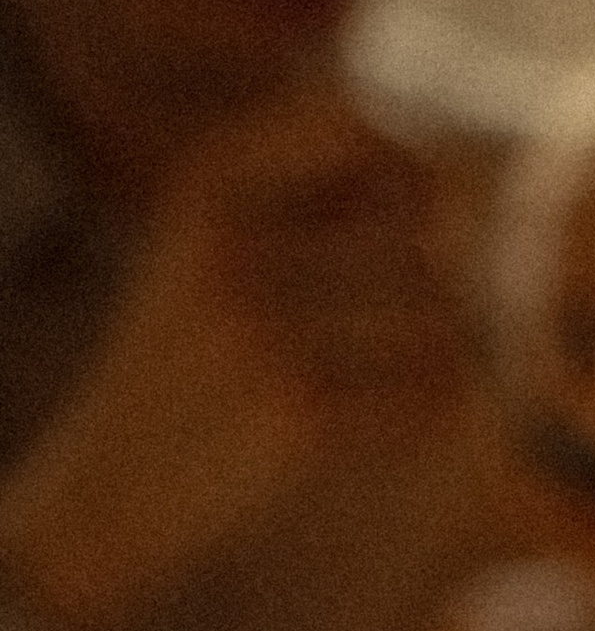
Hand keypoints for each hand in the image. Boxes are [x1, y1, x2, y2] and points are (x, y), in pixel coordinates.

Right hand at [4, 79, 470, 630]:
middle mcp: (233, 241)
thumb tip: (452, 184)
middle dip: (428, 292)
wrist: (107, 497)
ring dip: (436, 359)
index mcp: (208, 186)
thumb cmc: (190, 369)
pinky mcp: (298, 410)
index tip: (408, 232)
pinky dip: (424, 416)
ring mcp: (263, 326)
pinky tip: (369, 430)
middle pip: (422, 240)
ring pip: (442, 317)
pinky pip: (433, 392)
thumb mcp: (218, 254)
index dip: (412, 179)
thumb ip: (318, 198)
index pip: (359, 133)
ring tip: (372, 386)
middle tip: (379, 341)